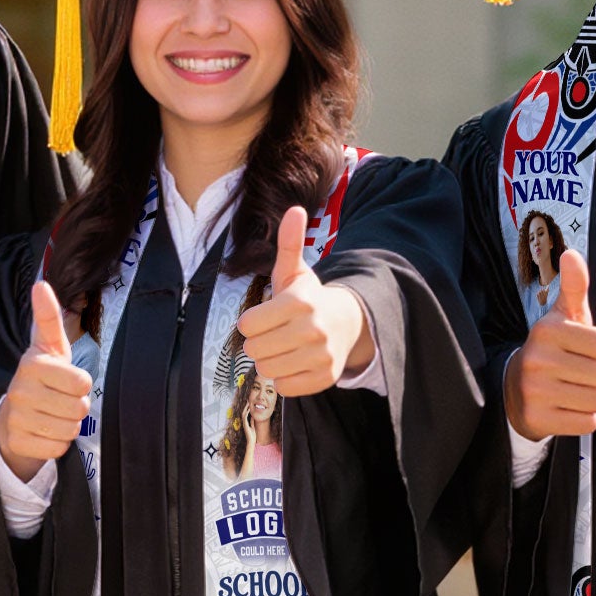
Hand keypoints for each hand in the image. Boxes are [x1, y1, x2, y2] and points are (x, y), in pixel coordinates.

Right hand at [0, 280, 91, 481]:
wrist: (12, 416)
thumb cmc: (42, 377)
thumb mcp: (49, 346)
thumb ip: (48, 317)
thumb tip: (41, 284)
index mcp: (32, 364)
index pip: (82, 382)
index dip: (81, 384)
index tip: (66, 379)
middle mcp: (20, 390)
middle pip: (79, 408)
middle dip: (76, 407)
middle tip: (60, 400)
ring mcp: (17, 418)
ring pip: (70, 430)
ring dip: (68, 425)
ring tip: (52, 415)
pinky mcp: (18, 442)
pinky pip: (58, 448)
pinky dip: (57, 443)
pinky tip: (44, 431)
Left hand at [236, 206, 371, 396]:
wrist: (347, 323)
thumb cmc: (309, 298)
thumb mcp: (295, 271)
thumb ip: (289, 243)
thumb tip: (295, 209)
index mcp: (300, 302)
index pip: (247, 325)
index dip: (250, 322)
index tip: (263, 317)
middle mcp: (313, 330)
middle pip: (254, 350)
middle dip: (258, 342)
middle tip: (273, 334)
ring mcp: (321, 356)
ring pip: (267, 370)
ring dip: (270, 360)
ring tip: (284, 347)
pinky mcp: (325, 378)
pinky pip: (284, 387)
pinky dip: (284, 378)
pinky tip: (295, 362)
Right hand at [504, 249, 595, 438]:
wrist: (513, 390)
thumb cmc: (551, 350)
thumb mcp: (561, 317)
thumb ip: (573, 286)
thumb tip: (571, 254)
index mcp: (547, 330)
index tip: (583, 350)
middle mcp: (538, 359)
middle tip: (578, 373)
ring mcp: (535, 391)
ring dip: (592, 398)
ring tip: (572, 390)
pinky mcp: (538, 419)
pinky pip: (588, 423)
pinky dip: (582, 418)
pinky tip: (565, 408)